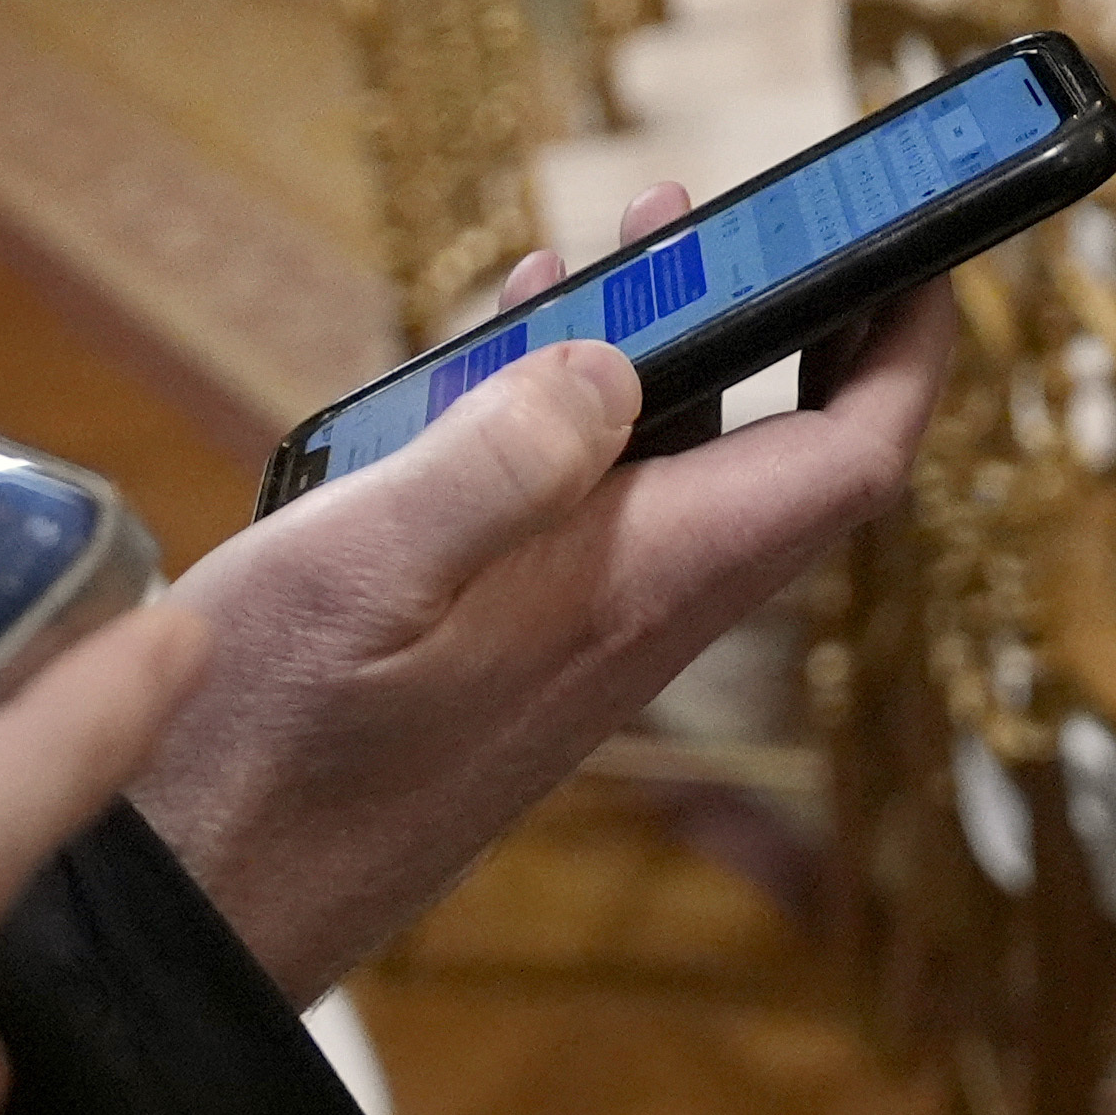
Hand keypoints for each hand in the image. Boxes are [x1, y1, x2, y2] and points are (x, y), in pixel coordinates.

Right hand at [133, 193, 954, 998]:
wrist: (190, 907)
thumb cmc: (259, 758)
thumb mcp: (363, 575)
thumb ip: (495, 460)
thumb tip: (617, 358)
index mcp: (630, 587)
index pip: (844, 463)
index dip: (907, 347)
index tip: (925, 240)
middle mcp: (626, 612)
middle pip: (778, 450)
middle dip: (790, 313)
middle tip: (757, 208)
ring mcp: (568, 633)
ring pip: (671, 468)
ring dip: (665, 347)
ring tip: (625, 236)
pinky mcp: (502, 646)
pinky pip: (583, 507)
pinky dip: (563, 411)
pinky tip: (506, 354)